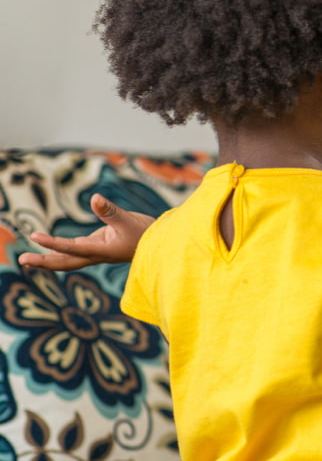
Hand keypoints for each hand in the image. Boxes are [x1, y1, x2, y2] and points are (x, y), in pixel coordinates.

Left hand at [18, 194, 153, 269]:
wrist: (161, 246)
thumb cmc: (147, 234)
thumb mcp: (128, 220)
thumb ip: (110, 211)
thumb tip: (95, 198)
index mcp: (102, 250)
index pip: (71, 247)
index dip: (52, 242)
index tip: (34, 237)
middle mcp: (96, 255)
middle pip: (65, 262)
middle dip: (43, 262)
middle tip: (22, 260)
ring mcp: (96, 252)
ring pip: (68, 259)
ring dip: (49, 260)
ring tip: (29, 259)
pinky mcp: (99, 247)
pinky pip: (75, 253)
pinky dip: (61, 253)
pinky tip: (52, 250)